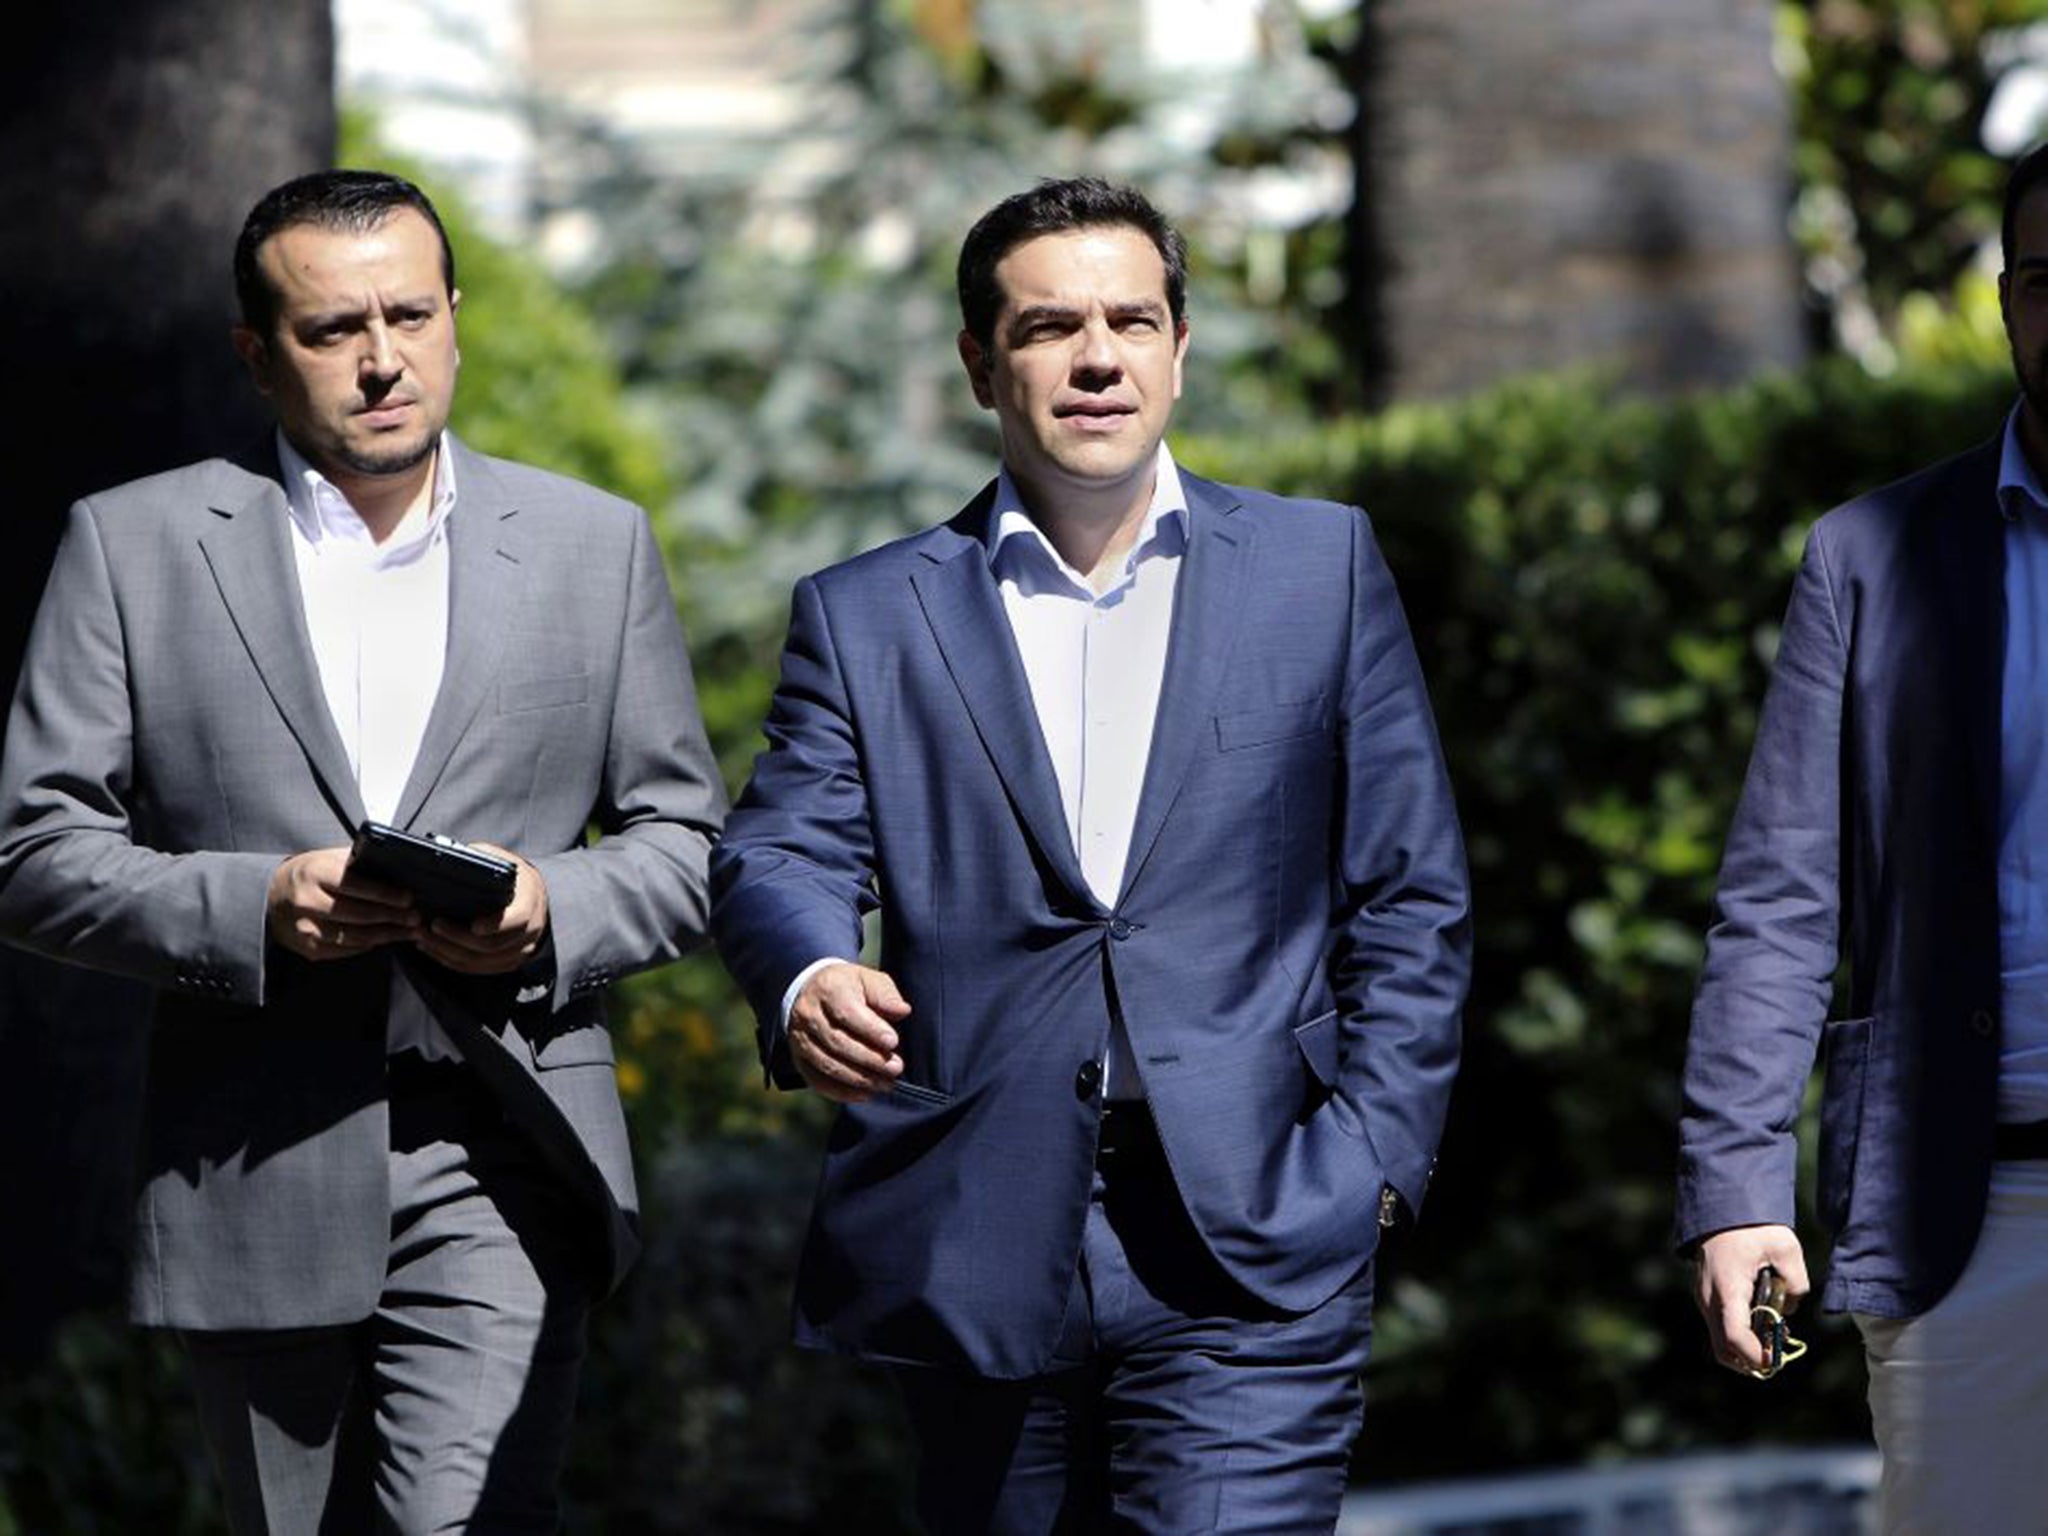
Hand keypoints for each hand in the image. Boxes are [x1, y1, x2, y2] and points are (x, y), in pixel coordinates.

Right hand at [267, 847, 418, 959]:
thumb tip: (395, 866)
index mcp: (315, 873)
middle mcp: (307, 901)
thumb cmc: (308, 874)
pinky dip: (368, 945)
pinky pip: (345, 950)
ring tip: (408, 931)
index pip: (357, 886)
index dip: (386, 894)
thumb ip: (356, 862)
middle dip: (393, 917)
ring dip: (387, 935)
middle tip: (415, 918)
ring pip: (355, 936)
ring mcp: (306, 928)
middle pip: (359, 915)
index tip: (408, 898)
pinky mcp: (308, 947)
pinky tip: (384, 939)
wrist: (270, 897)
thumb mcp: (327, 859)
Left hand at [413, 843, 549, 975]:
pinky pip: (477, 969)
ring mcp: (520, 950)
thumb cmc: (510, 875)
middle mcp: (530, 931)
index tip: (472, 925)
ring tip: (423, 937)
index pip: (516, 920)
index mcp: (530, 902)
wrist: (532, 895)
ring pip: (481, 962)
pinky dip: (452, 961)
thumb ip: (481, 858)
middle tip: (430, 925)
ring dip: (448, 952)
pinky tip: (432, 948)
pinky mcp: (507, 962)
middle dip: (457, 938)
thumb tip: (449, 854)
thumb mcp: (501, 859)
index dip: (494, 925)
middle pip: (492, 946)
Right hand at [788, 962, 908, 1102]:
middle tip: (896, 1067)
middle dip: (869, 1058)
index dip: (870, 1030)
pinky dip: (841, 1092)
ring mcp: (800, 1039)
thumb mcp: (868, 980)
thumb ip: (885, 994)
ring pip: (827, 1064)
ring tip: (886, 1083)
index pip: (847, 1012)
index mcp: (828, 989)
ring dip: (859, 1078)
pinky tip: (866, 1094)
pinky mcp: (799, 1059)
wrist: (812, 992)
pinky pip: (817, 1080)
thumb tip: (902, 1011)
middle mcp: (808, 1014)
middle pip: (838, 1042)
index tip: (893, 1042)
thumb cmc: (848, 987)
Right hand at [1695, 1223, 1808, 1373]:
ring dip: (1746, 1349)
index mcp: (1727, 1287)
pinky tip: (1762, 1322)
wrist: (1722, 1207)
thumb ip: (1797, 1283)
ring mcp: (1704, 1299)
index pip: (1734, 1336)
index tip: (1777, 1359)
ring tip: (1773, 1336)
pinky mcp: (1706, 1297)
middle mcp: (1709, 1298)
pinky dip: (1740, 1335)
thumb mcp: (1786, 1248)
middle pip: (1723, 1349)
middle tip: (1777, 1356)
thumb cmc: (1753, 1226)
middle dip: (1751, 1361)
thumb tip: (1790, 1307)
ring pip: (1720, 1341)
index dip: (1756, 1355)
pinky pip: (1720, 1327)